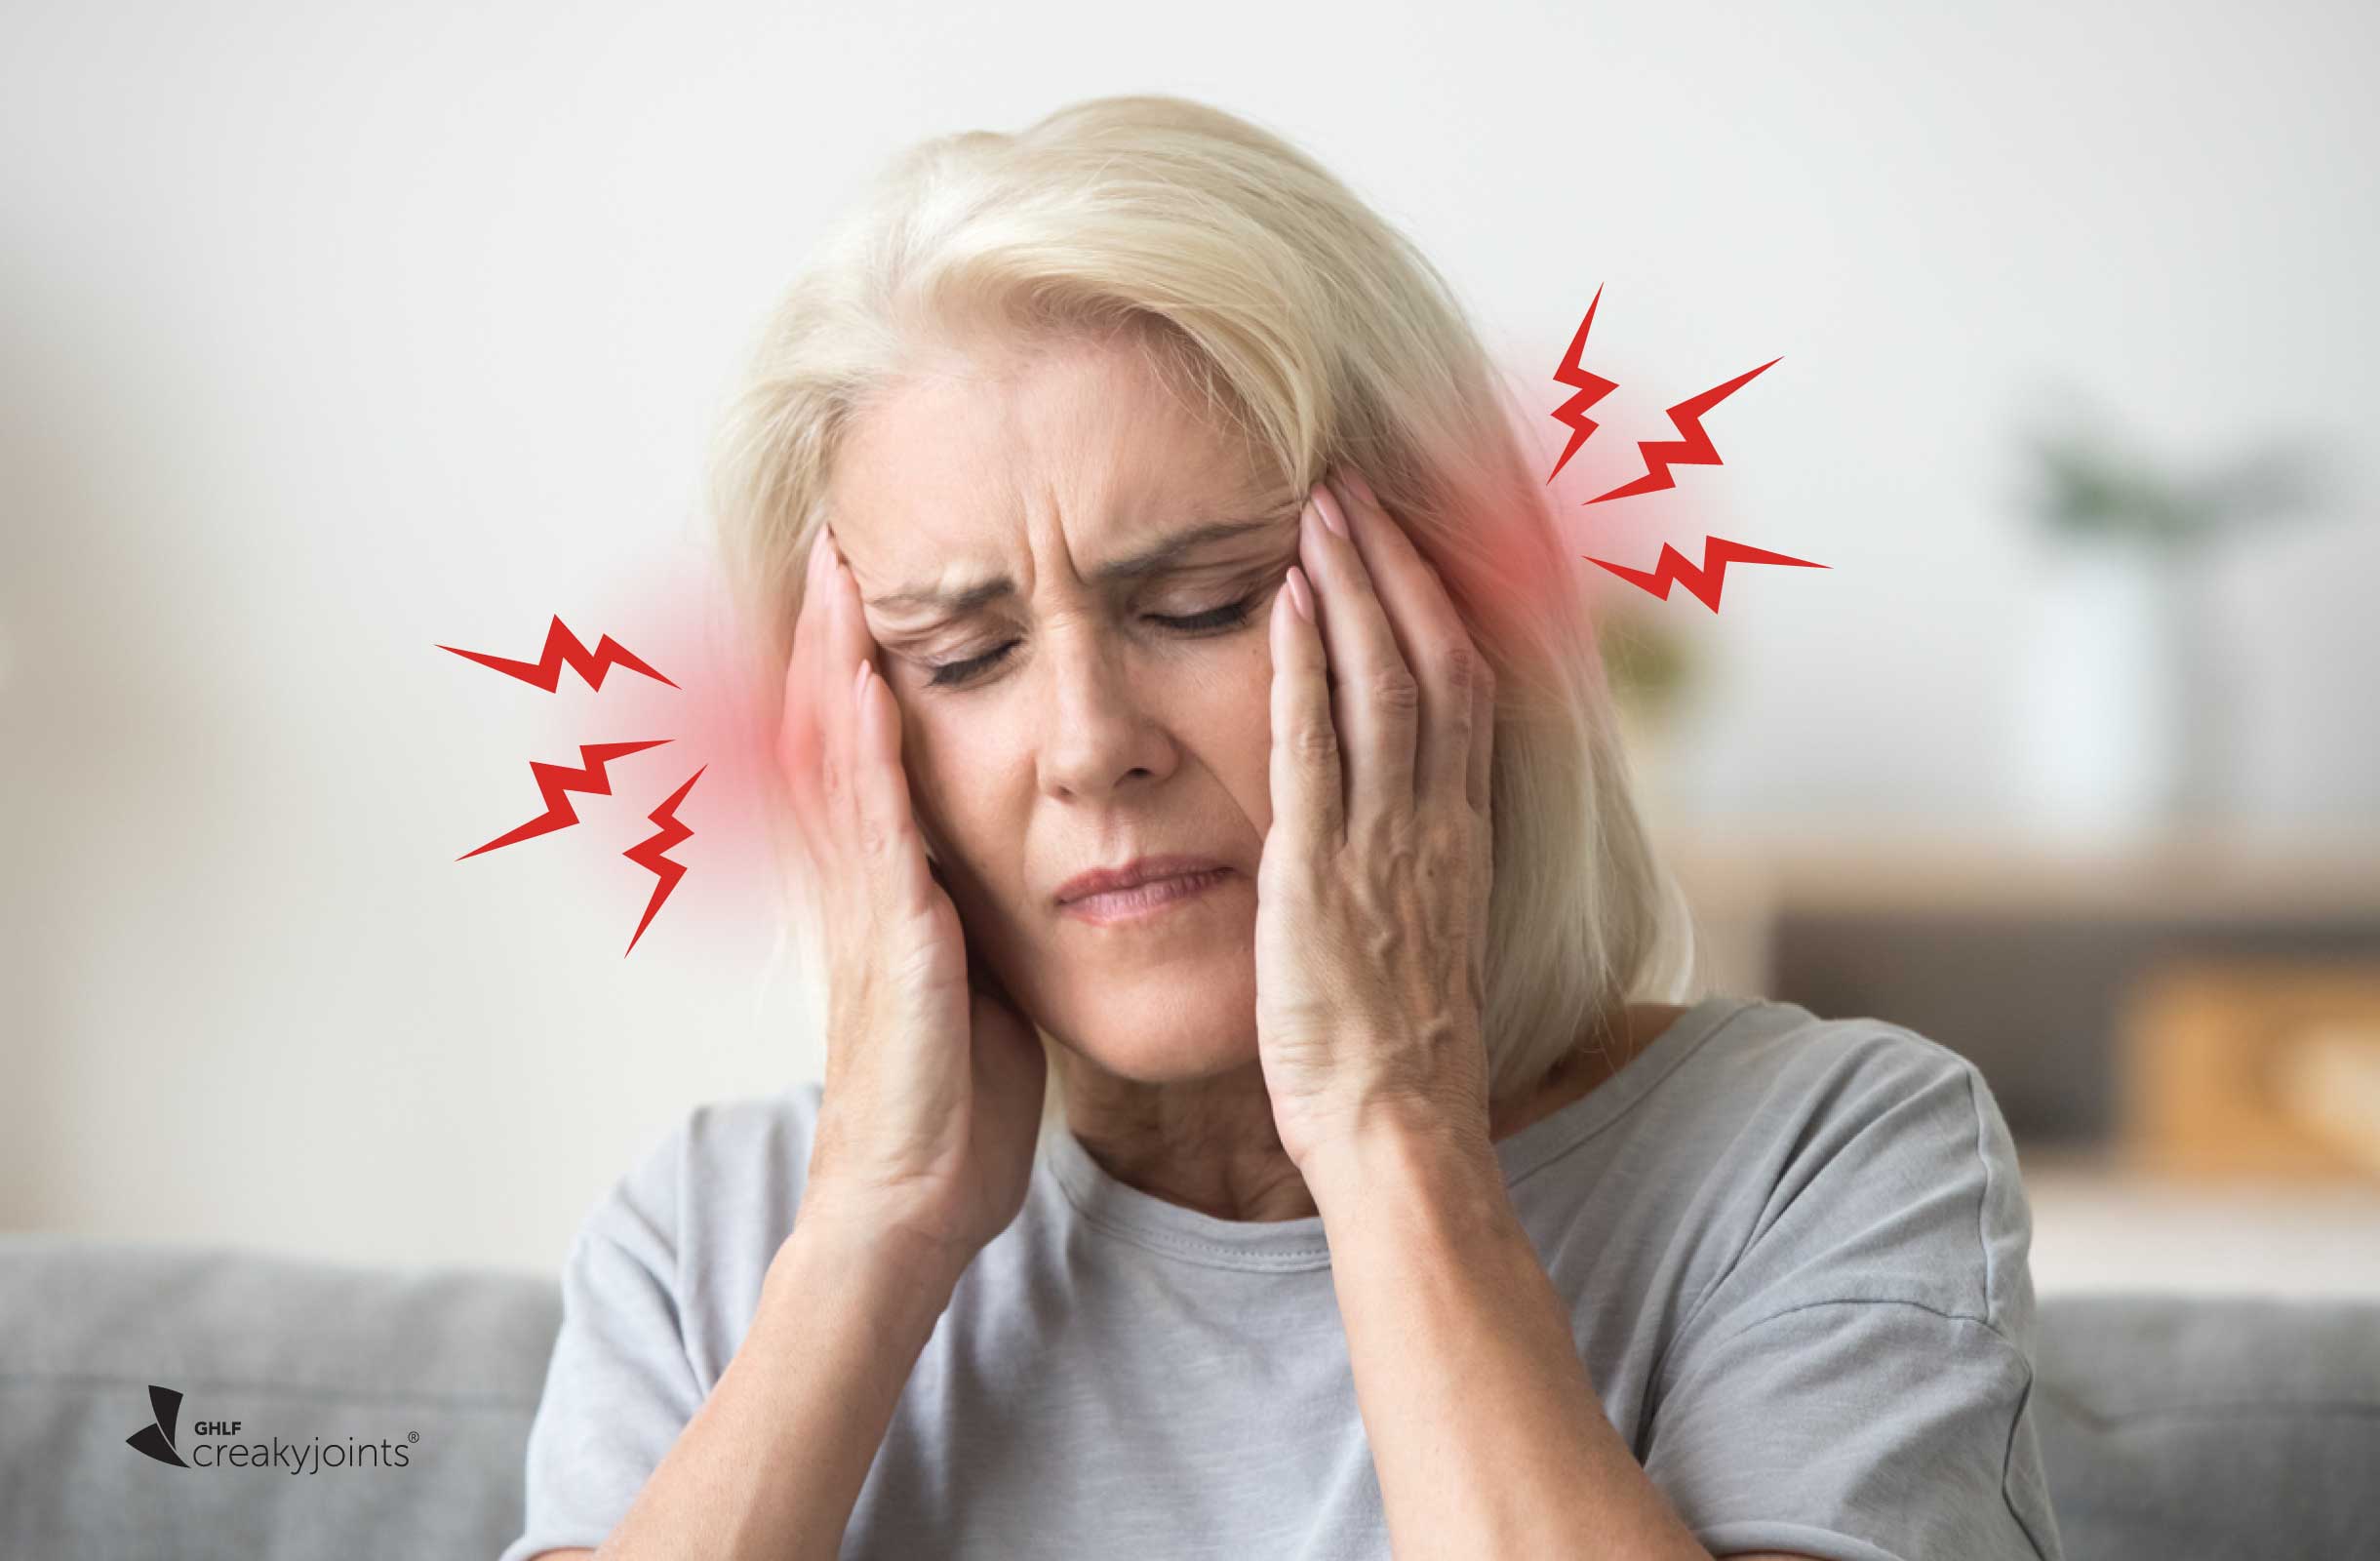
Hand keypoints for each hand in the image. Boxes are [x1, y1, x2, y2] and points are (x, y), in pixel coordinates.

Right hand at [775, 525, 1046, 1271]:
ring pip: (841, 759)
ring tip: (837, 575)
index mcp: (889, 892)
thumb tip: (1002, 881)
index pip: (866, 756)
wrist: (915, 1200)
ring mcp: (869, 908)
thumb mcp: (973, 988)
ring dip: (837, 663)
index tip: (865, 590)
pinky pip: (876, 825)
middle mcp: (862, 886)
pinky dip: (870, 749)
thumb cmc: (954, 1106)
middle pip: (836, 734)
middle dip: (831, 638)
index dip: (859, 670)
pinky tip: (876, 682)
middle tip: (830, 543)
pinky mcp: (894, 940)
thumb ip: (973, 921)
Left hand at [1255, 466, 1497, 1172]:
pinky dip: (1303, 664)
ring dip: (1352, 587)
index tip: (1402, 540)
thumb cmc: (1400, 1052)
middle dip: (1395, 565)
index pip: (1464, 686)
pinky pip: (1315, 745)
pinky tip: (1282, 601)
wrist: (1397, 1126)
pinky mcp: (1320, 871)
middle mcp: (1435, 822)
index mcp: (1462, 835)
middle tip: (1357, 487)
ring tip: (1322, 508)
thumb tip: (1399, 828)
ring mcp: (1384, 841)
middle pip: (1436, 658)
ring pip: (1385, 681)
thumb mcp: (1423, 939)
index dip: (1435, 603)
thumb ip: (1413, 868)